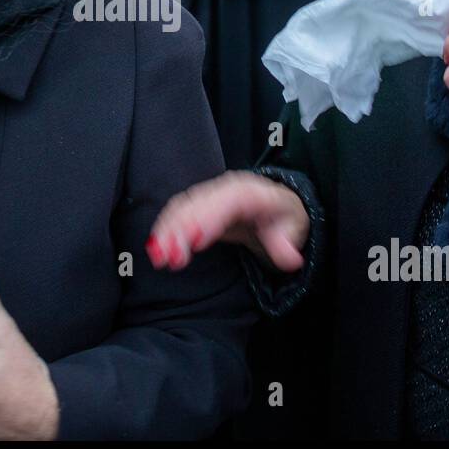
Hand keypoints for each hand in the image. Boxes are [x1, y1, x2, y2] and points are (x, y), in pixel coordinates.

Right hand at [148, 170, 307, 273]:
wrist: (274, 204)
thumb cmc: (283, 216)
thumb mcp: (293, 227)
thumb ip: (287, 243)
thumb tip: (290, 259)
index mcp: (251, 191)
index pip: (228, 201)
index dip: (209, 218)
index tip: (195, 241)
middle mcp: (225, 189)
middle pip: (198, 203)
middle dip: (180, 229)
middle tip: (169, 257)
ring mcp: (209, 194)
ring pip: (183, 206)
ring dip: (167, 230)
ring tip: (157, 255)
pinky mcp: (198, 203)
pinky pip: (177, 211)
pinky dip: (164, 227)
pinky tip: (154, 246)